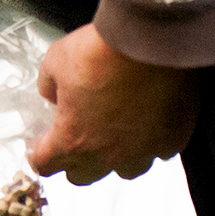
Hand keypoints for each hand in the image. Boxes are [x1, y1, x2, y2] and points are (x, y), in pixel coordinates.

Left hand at [30, 23, 197, 183]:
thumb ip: (48, 86)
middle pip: (83, 176)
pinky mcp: (174, 138)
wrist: (151, 39)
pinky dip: (152, 142)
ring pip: (126, 170)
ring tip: (115, 135)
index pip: (44, 165)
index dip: (40, 155)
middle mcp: (108, 154)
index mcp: (72, 140)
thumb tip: (54, 94)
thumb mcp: (54, 63)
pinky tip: (148, 123)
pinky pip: (160, 152)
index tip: (42, 145)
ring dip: (117, 156)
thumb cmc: (100, 52)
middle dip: (75, 161)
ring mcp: (144, 150)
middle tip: (76, 138)